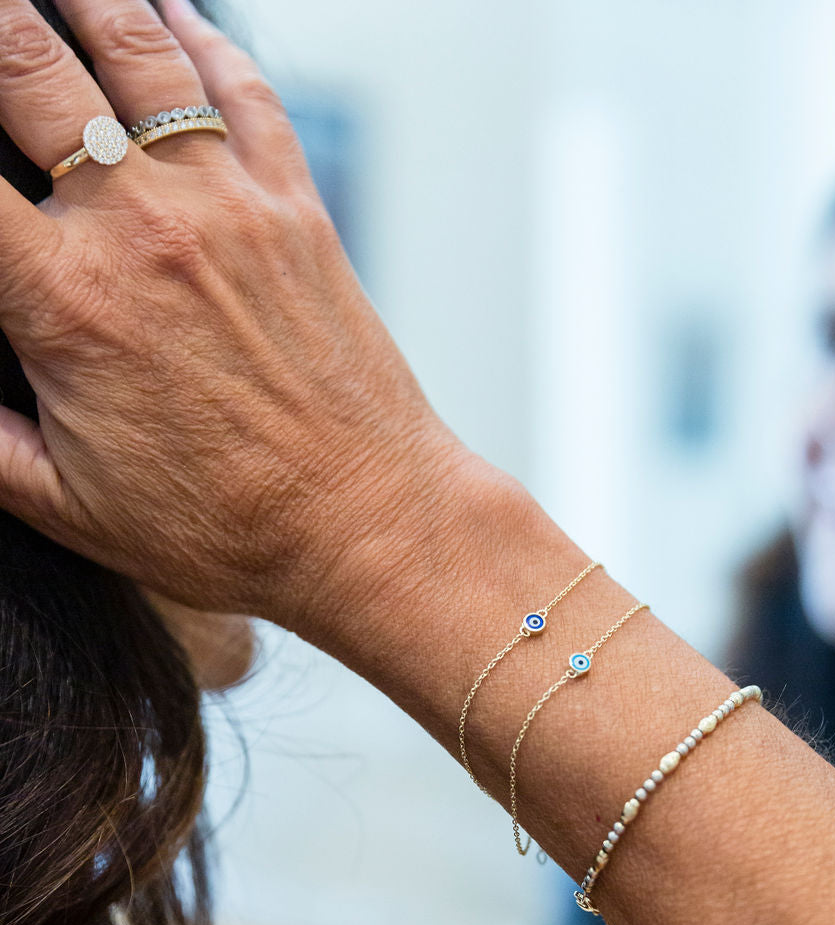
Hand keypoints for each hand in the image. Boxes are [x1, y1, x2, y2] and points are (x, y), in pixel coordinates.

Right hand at [0, 0, 464, 633]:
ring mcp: (225, 204)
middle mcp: (140, 227)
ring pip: (137, 49)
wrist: (368, 524)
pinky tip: (169, 13)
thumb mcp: (68, 503)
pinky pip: (241, 87)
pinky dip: (198, 35)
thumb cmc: (225, 528)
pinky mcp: (294, 206)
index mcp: (63, 302)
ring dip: (83, 3)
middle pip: (28, 67)